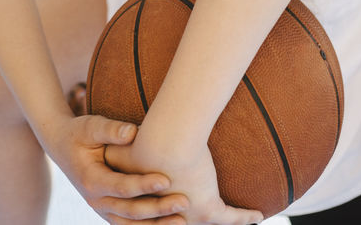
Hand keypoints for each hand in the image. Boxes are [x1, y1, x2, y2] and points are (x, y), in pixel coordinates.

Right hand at [45, 114, 189, 223]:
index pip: (121, 187)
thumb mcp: (91, 126)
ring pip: (131, 224)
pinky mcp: (110, 211)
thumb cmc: (80, 133)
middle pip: (130, 211)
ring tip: (183, 220)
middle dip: (158, 209)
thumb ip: (111, 130)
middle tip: (184, 202)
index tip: (167, 180)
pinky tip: (170, 224)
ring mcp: (102, 209)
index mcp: (91, 180)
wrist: (62, 146)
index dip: (144, 185)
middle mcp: (96, 201)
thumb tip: (133, 132)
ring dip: (157, 224)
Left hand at [105, 141, 262, 224]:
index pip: (154, 216)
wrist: (165, 143)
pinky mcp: (208, 209)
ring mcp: (188, 215)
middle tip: (196, 216)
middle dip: (186, 221)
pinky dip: (243, 217)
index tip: (176, 212)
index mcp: (146, 206)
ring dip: (223, 220)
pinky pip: (230, 217)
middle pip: (179, 222)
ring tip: (240, 219)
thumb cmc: (142, 144)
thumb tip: (104, 145)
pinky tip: (257, 215)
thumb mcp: (119, 152)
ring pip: (208, 222)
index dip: (163, 214)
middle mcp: (168, 214)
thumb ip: (114, 152)